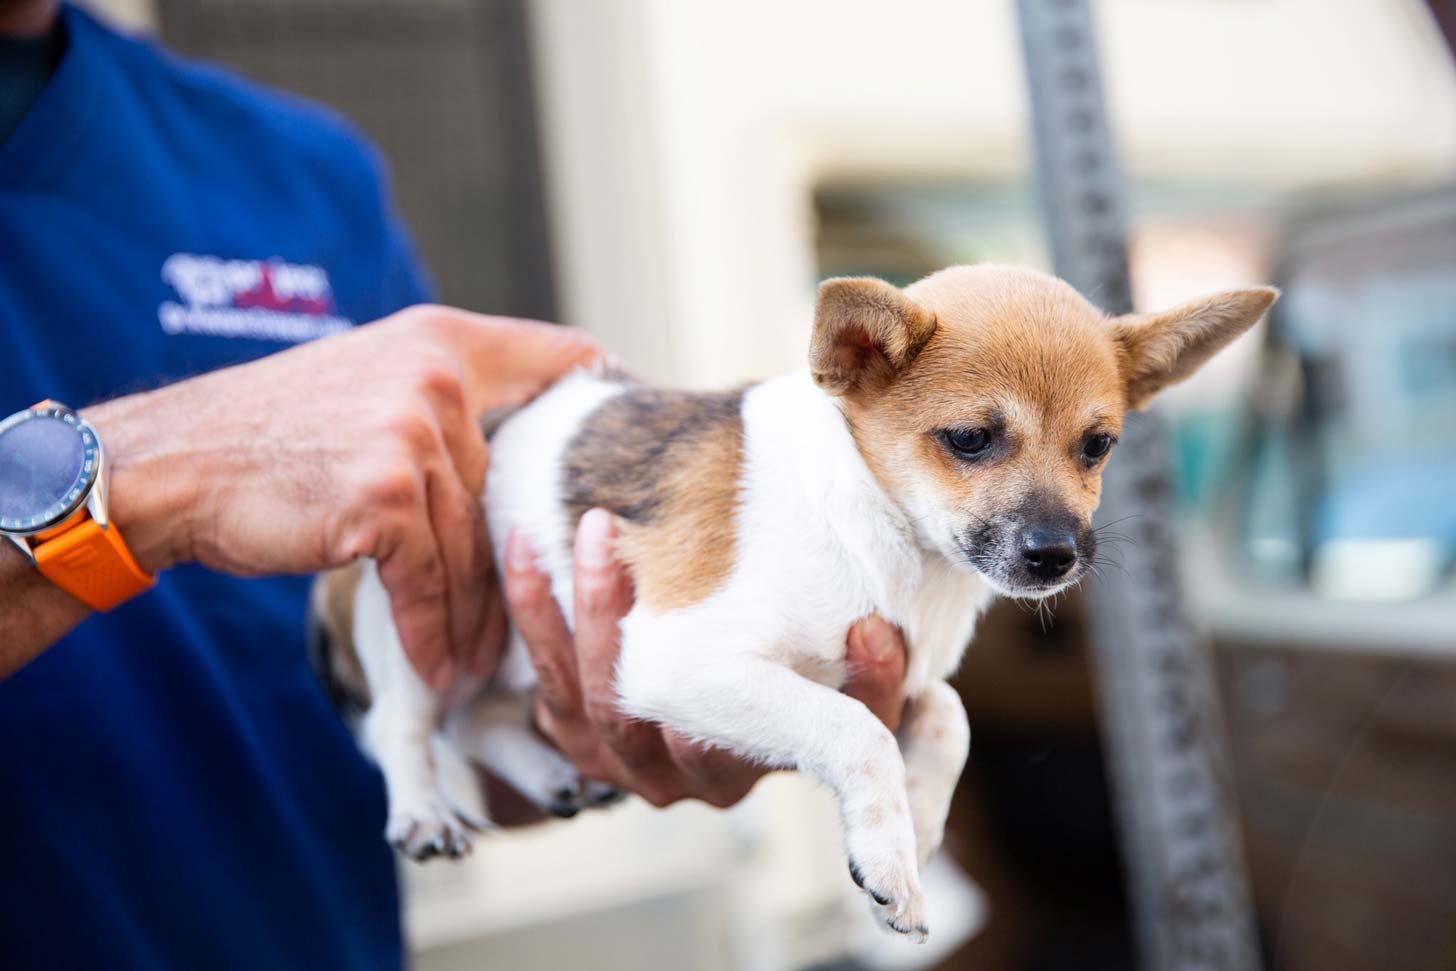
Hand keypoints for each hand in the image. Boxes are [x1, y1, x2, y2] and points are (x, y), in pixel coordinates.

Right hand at [86, 306, 601, 688]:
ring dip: (475, 615)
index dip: (602, 388)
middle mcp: (437, 377)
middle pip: (506, 490)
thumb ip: (445, 402)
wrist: (177, 465)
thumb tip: (514, 454)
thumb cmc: (274, 437)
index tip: (631, 433)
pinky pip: (433, 582)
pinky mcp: (385, 497)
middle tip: (522, 616)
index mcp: (444, 341)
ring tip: (477, 659)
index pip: (555, 356)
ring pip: (472, 546)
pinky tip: (441, 665)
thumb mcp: (368, 382)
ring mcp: (412, 435)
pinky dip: (436, 632)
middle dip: (512, 563)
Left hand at [503, 508, 908, 807]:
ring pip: (617, 711)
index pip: (848, 745)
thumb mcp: (826, 630)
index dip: (871, 695)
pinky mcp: (582, 745)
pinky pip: (552, 689)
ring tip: (596, 527)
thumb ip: (865, 628)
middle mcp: (722, 777)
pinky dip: (536, 617)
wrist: (663, 686)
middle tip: (671, 561)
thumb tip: (895, 594)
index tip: (875, 627)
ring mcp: (643, 769)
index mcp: (793, 751)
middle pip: (709, 740)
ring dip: (601, 615)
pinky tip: (528, 547)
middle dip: (693, 653)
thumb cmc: (768, 631)